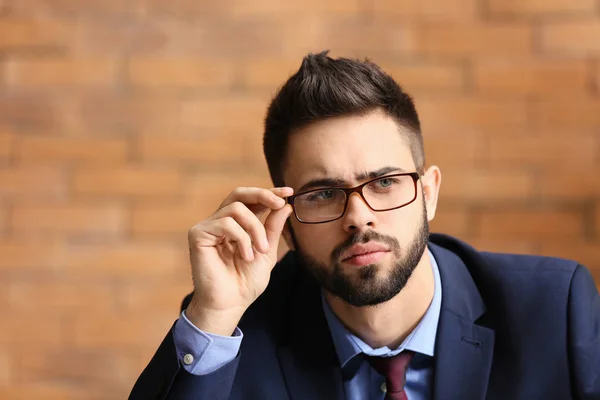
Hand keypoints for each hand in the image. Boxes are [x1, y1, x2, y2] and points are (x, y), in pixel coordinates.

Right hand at [185, 186, 293, 335]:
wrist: (231, 304)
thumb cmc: (245, 282)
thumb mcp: (266, 251)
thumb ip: (273, 227)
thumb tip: (285, 205)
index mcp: (237, 225)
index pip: (251, 200)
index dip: (269, 193)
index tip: (289, 192)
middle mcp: (221, 222)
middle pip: (239, 194)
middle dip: (262, 195)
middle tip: (279, 203)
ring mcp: (208, 227)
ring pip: (236, 208)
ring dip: (255, 228)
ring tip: (260, 250)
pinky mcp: (198, 234)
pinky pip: (225, 223)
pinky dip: (241, 238)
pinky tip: (245, 256)